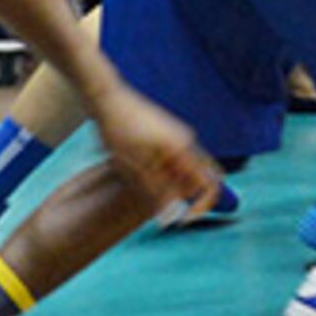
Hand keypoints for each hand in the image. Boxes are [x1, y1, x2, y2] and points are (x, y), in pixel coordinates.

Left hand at [91, 82, 220, 212]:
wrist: (104, 96)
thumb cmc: (117, 128)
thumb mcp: (133, 166)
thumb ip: (155, 193)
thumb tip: (169, 219)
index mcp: (183, 149)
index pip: (210, 185)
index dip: (201, 207)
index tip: (182, 220)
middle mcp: (187, 141)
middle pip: (204, 178)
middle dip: (188, 195)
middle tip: (162, 204)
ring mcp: (178, 135)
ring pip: (188, 170)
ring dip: (172, 184)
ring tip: (140, 181)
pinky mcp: (167, 133)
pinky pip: (176, 160)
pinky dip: (164, 173)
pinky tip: (137, 169)